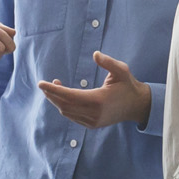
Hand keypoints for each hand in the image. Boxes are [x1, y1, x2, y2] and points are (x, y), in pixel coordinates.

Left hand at [38, 51, 153, 127]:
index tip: (41, 83)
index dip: (53, 90)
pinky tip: (63, 97)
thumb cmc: (128, 85)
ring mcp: (93, 121)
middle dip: (51, 95)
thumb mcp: (121, 70)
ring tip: (54, 87)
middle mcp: (93, 114)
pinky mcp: (92, 125)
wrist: (137, 106)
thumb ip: (108, 62)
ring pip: (67, 112)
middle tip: (44, 85)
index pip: (69, 96)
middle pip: (64, 105)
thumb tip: (95, 54)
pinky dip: (64, 107)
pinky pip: (73, 116)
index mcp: (98, 100)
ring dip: (57, 101)